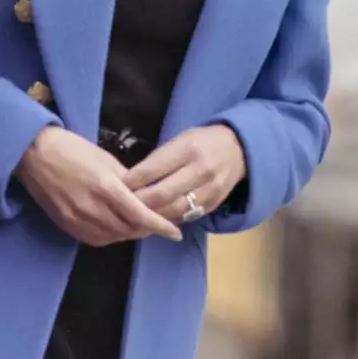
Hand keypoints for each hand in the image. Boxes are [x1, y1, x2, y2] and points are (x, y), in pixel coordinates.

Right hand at [16, 127, 182, 246]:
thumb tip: (145, 195)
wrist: (34, 154)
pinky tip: (118, 228)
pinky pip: (96, 239)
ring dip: (130, 234)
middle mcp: (92, 207)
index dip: (160, 226)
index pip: (140, 215)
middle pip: (129, 230)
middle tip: (160, 225)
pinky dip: (112, 237)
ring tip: (141, 226)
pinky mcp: (67, 226)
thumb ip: (127, 180)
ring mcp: (77, 219)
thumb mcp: (105, 159)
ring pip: (114, 237)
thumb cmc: (72, 149)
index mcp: (105, 187)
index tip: (175, 232)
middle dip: (148, 230)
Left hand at [124, 125, 245, 224]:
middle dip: (139, 202)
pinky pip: (185, 216)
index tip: (118, 186)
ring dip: (152, 215)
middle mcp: (200, 170)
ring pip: (173, 210)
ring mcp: (209, 190)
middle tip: (122, 205)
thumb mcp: (180, 139)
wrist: (239, 150)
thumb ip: (159, 159)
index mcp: (188, 149)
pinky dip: (168, 219)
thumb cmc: (202, 141)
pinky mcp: (213, 204)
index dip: (133, 180)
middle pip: (163, 194)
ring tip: (135, 215)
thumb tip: (132, 180)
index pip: (154, 169)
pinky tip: (156, 218)